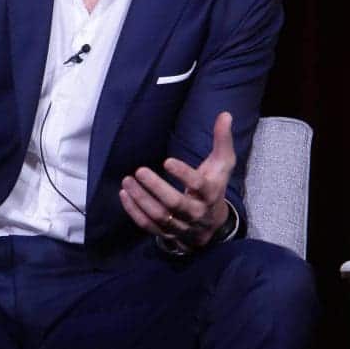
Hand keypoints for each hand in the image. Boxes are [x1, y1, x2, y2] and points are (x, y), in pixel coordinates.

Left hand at [119, 111, 235, 250]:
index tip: (167, 161)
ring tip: (127, 181)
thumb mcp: (222, 164)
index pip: (199, 185)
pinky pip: (149, 226)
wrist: (213, 225)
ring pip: (159, 216)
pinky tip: (124, 195)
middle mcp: (196, 212)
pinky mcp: (168, 234)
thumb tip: (225, 114)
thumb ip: (222, 140)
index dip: (184, 174)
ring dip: (141, 199)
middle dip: (156, 188)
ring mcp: (181, 225)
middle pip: (175, 203)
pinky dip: (135, 212)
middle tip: (139, 171)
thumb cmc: (214, 186)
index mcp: (210, 193)